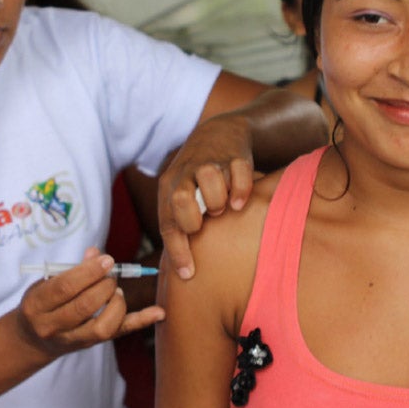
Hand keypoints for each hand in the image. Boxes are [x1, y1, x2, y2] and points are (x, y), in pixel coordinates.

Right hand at [16, 247, 164, 358]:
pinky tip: (159, 312)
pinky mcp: (92, 344)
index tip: (107, 259)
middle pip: (85, 306)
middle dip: (105, 285)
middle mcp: (53, 326)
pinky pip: (119, 334)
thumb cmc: (43, 301)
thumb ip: (72, 269)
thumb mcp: (46, 281)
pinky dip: (141, 321)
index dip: (89, 272)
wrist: (33, 340)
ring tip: (116, 290)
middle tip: (111, 273)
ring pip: (103, 327)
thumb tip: (97, 253)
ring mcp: (73, 340)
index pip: (65, 287)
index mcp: (37, 305)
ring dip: (117, 303)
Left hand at [158, 113, 255, 280]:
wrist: (219, 133)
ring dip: (218, 201)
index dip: (176, 251)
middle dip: (193, 219)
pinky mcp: (234, 156)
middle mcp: (186, 173)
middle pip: (181, 199)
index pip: (167, 222)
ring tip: (223, 206)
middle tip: (205, 222)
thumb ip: (180, 221)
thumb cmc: (197, 176)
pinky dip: (241, 190)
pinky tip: (240, 199)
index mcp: (169, 186)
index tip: (188, 274)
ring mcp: (210, 162)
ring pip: (211, 183)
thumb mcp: (181, 192)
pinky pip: (239, 175)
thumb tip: (183, 267)